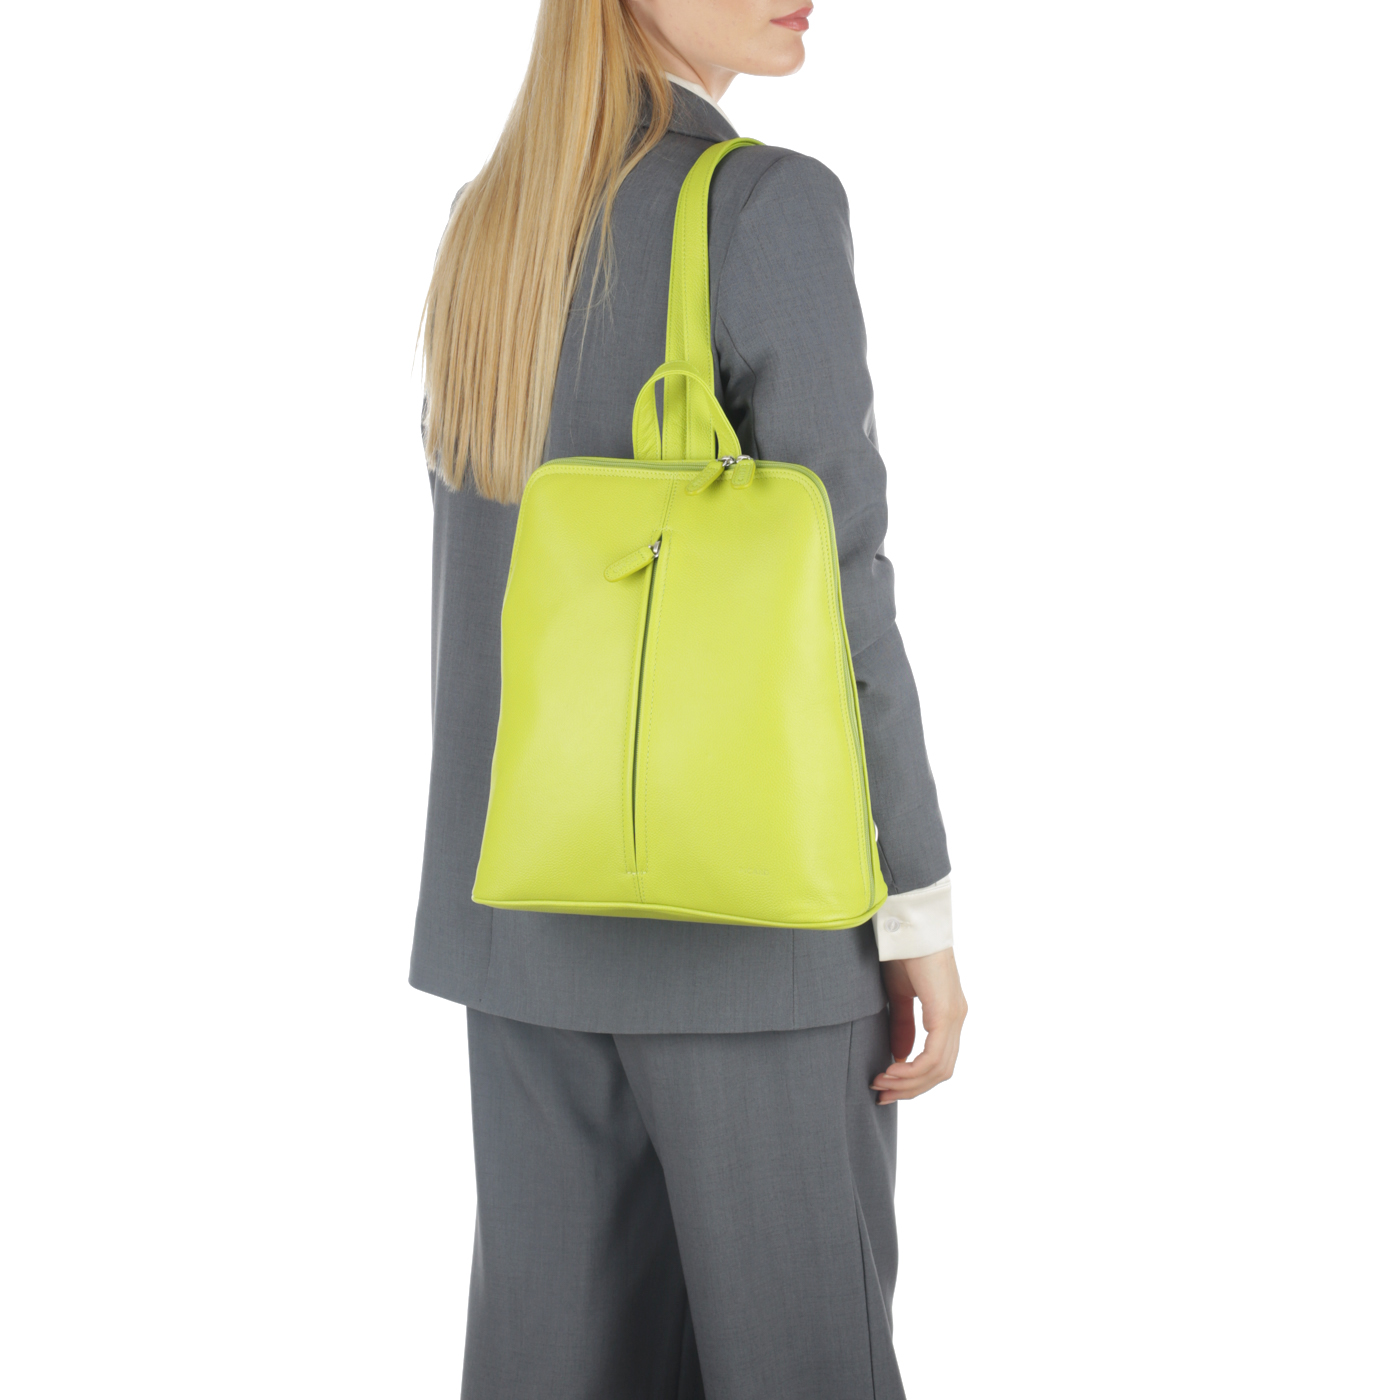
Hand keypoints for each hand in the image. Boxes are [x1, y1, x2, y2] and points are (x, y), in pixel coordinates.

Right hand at [872, 948, 967, 1104]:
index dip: (914, 1081)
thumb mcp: (898, 995)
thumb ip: (902, 1025)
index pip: (938, 1061)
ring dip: (909, 1082)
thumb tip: (899, 1057)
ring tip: (882, 1083)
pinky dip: (913, 1069)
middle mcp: (957, 1018)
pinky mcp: (946, 1012)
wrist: (907, 925)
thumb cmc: (902, 952)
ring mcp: (954, 1016)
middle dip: (910, 1089)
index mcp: (948, 1014)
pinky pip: (933, 1055)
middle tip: (881, 1094)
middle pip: (941, 1072)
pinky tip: (892, 1070)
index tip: (886, 1088)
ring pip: (939, 1068)